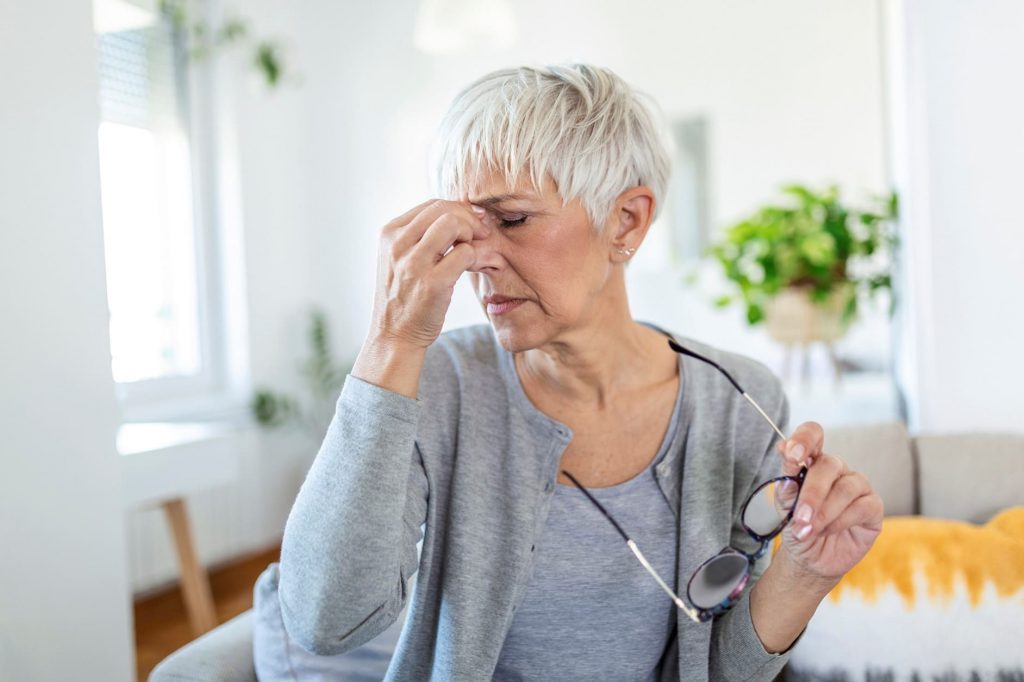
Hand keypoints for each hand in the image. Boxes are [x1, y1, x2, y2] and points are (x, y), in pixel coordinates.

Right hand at [368, 199, 490, 349]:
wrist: (394, 335)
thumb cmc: (404, 295)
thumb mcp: (400, 258)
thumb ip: (421, 235)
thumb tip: (462, 211)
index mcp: (389, 234)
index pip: (431, 205)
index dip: (458, 210)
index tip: (472, 223)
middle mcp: (397, 245)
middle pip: (443, 209)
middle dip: (469, 218)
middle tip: (480, 234)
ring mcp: (413, 264)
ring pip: (453, 224)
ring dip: (471, 233)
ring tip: (473, 249)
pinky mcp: (432, 284)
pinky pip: (465, 253)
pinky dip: (474, 257)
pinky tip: (471, 267)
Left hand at [773, 421, 883, 582]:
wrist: (810, 558)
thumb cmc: (798, 526)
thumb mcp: (785, 505)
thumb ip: (787, 482)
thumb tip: (785, 455)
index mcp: (813, 461)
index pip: (813, 435)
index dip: (804, 439)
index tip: (792, 453)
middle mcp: (837, 469)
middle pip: (829, 465)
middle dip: (812, 493)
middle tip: (799, 517)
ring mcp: (858, 486)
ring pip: (845, 488)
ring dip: (824, 512)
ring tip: (807, 530)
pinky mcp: (873, 507)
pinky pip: (861, 507)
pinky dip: (841, 521)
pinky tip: (827, 531)